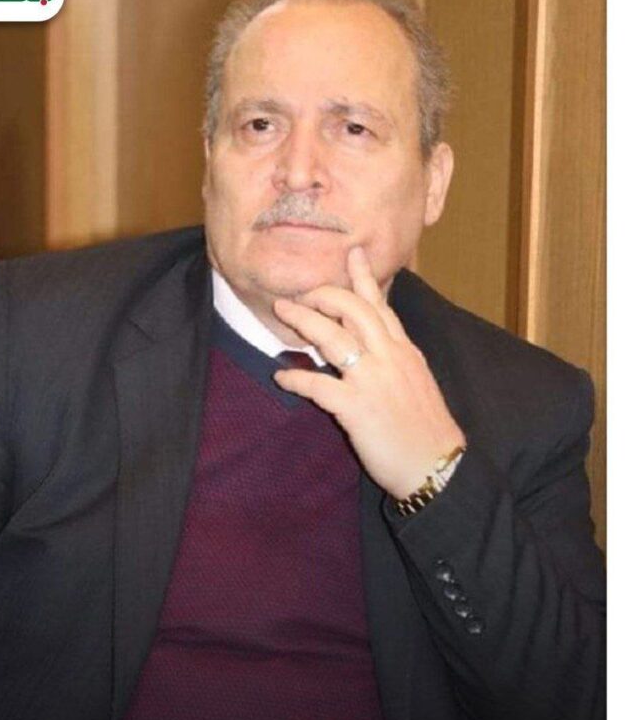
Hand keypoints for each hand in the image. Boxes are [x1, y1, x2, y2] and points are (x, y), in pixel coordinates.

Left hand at [272, 246, 465, 499]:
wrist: (437, 465)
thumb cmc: (426, 428)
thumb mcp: (418, 381)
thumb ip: (397, 358)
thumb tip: (381, 343)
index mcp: (404, 351)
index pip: (381, 305)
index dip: (364, 278)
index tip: (352, 253)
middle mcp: (389, 358)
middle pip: (353, 310)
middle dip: (323, 295)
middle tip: (300, 293)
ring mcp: (372, 381)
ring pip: (333, 338)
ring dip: (304, 322)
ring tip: (282, 314)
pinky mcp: (357, 408)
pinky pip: (318, 385)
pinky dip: (296, 378)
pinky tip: (281, 376)